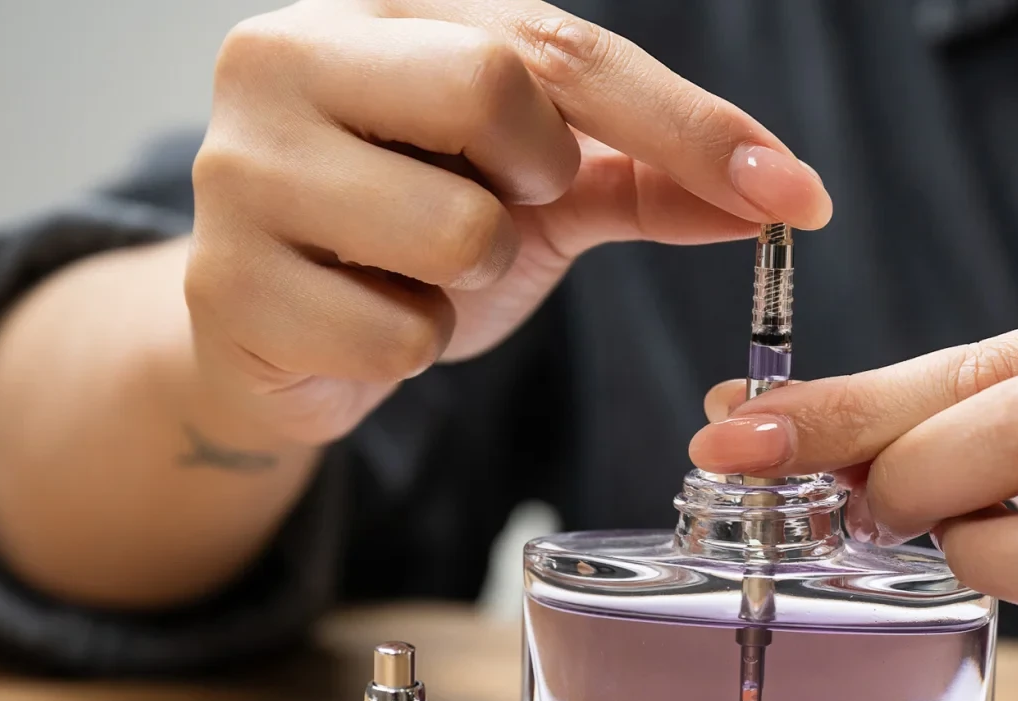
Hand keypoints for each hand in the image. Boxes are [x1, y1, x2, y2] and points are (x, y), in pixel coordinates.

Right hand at [187, 0, 829, 443]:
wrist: (273, 338)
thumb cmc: (403, 243)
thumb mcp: (532, 193)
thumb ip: (645, 175)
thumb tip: (780, 194)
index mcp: (374, 13)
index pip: (555, 42)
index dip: (688, 121)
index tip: (795, 195)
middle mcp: (285, 57)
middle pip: (495, 90)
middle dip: (534, 181)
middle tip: (495, 207)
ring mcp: (239, 171)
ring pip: (456, 229)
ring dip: (474, 279)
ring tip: (415, 273)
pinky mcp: (223, 287)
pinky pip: (398, 336)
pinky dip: (414, 350)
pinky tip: (365, 325)